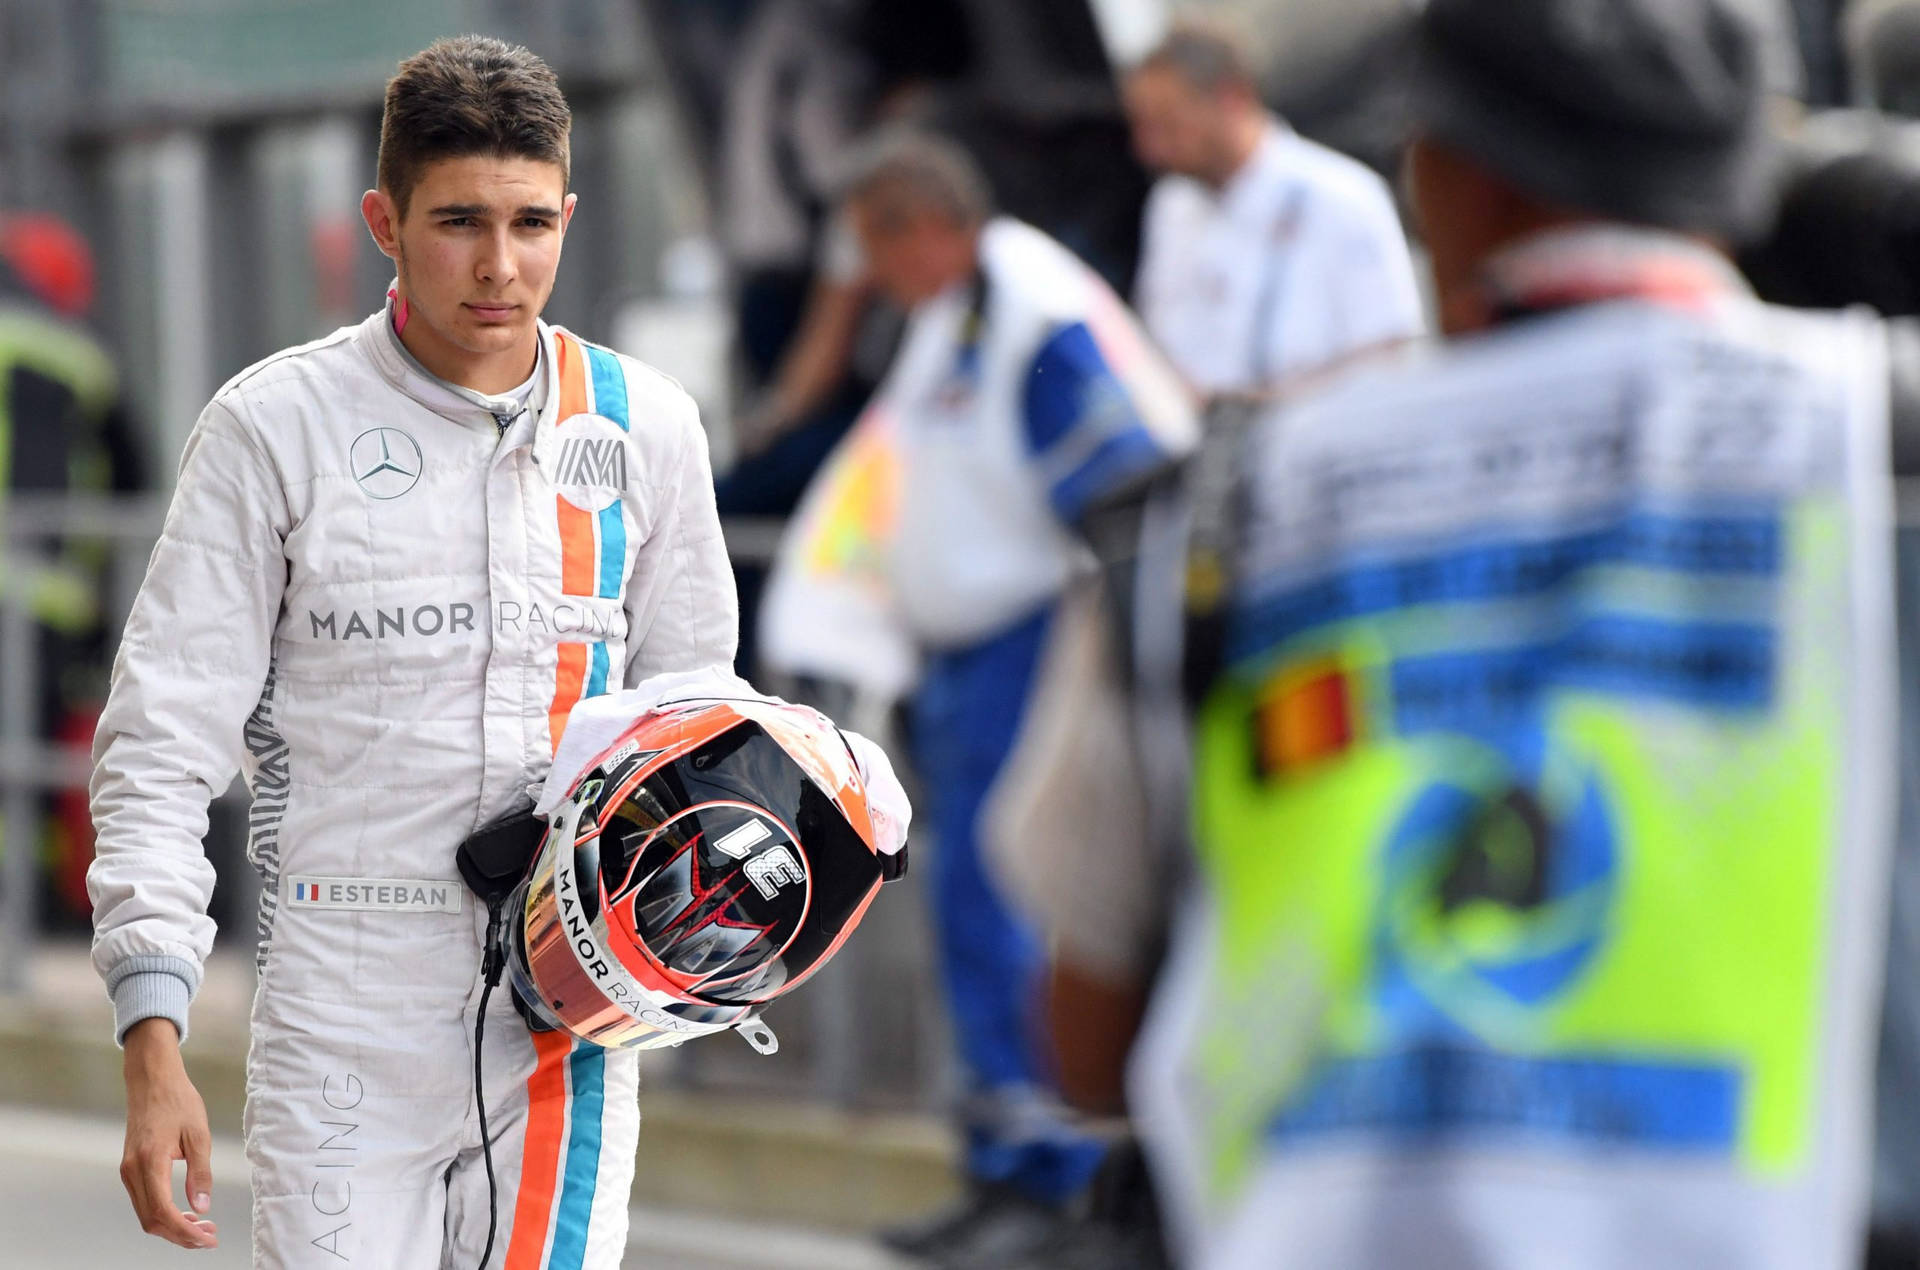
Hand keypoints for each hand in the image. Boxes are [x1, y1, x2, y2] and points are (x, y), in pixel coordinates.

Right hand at [120, 1018, 218, 1248]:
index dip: (185, 1232)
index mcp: (149, 1162)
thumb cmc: (178, 1101)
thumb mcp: (198, 1134)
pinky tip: (185, 1212)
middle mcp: (132, 1171)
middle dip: (180, 1235)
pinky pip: (144, 1201)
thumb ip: (200, 1173)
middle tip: (209, 1236)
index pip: (163, 1212)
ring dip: (172, 1226)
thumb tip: (202, 1207)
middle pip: (151, 1221)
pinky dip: (163, 1213)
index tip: (208, 1239)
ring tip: (202, 1226)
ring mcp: (128, 1171)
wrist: (152, 1080)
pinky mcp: (130, 1168)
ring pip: (146, 1214)